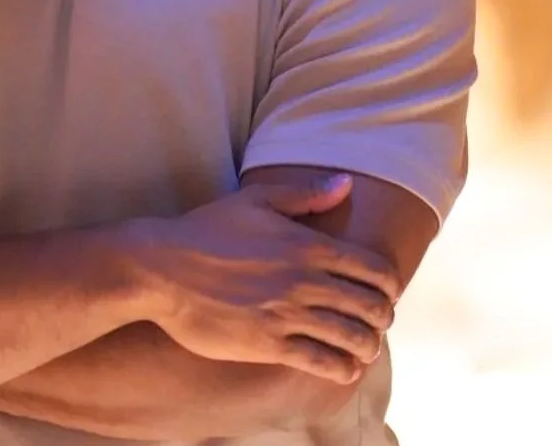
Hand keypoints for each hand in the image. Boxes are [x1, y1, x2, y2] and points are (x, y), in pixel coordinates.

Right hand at [132, 176, 398, 382]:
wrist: (163, 268)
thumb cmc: (208, 229)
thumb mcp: (256, 199)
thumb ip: (306, 194)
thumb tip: (346, 184)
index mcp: (307, 244)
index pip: (373, 269)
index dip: (389, 283)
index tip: (385, 289)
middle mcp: (304, 281)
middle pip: (371, 307)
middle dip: (383, 315)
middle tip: (378, 318)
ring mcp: (287, 315)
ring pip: (353, 338)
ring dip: (368, 344)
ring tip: (365, 345)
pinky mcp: (269, 344)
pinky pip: (322, 362)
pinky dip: (342, 367)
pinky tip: (343, 366)